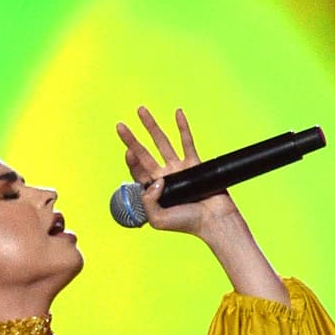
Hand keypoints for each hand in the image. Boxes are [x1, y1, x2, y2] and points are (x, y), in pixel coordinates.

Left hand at [116, 105, 240, 238]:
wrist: (214, 222)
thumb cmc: (187, 224)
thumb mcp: (157, 219)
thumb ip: (147, 201)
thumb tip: (155, 181)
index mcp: (153, 190)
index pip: (137, 170)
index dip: (131, 160)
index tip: (128, 152)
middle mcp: (164, 177)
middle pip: (144, 153)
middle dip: (132, 139)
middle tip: (120, 126)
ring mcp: (179, 169)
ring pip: (162, 143)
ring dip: (151, 126)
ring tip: (140, 111)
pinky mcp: (195, 164)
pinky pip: (187, 142)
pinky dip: (183, 127)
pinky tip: (177, 112)